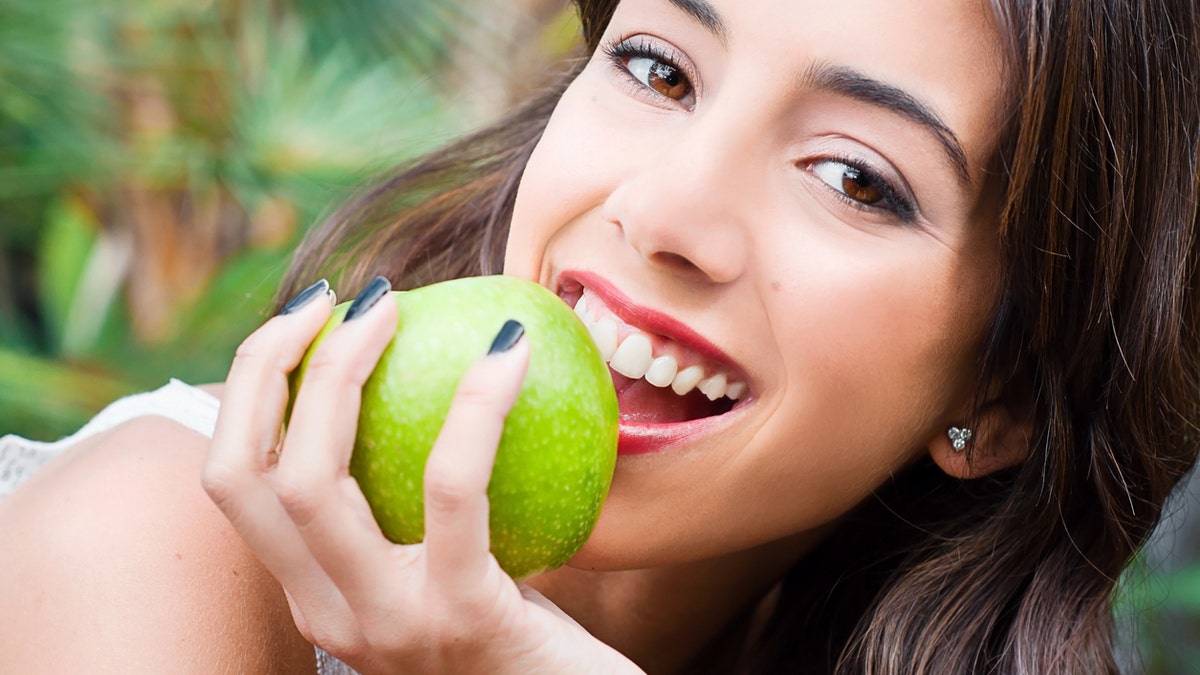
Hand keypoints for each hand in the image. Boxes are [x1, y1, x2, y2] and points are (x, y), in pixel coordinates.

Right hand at [202, 279, 641, 674]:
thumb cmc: (534, 637)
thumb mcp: (457, 571)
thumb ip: (424, 505)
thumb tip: (439, 370)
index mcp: (318, 596)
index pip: (236, 483)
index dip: (248, 388)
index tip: (305, 317)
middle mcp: (329, 615)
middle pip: (247, 475)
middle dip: (269, 364)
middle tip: (339, 295)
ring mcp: (385, 623)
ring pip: (311, 480)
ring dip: (339, 370)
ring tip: (390, 303)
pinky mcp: (461, 617)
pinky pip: (452, 486)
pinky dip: (475, 404)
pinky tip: (512, 348)